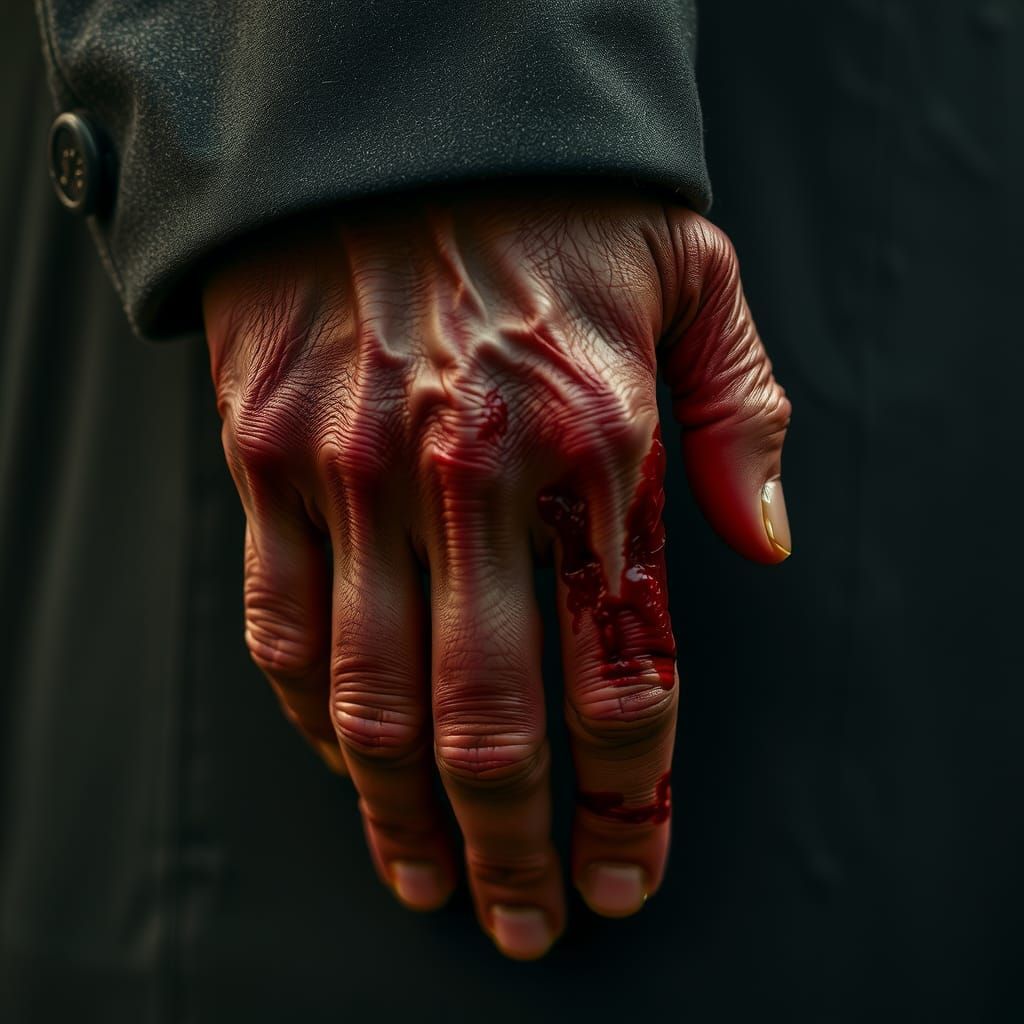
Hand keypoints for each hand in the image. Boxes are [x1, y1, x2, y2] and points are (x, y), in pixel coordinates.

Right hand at [202, 181, 791, 959]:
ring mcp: (353, 474)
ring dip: (404, 816)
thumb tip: (763, 541)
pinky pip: (281, 627)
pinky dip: (313, 718)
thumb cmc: (553, 208)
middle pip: (490, 726)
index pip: (623, 675)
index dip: (630, 801)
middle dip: (514, 850)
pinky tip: (350, 763)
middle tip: (527, 922)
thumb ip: (742, 414)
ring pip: (372, 702)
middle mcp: (469, 476)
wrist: (398, 123)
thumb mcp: (692, 274)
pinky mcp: (268, 459)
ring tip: (429, 884)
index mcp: (596, 442)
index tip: (626, 871)